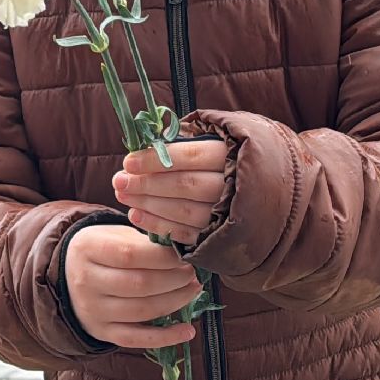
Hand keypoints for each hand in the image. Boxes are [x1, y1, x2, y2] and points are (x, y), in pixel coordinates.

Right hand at [64, 225, 201, 348]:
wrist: (69, 275)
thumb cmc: (103, 250)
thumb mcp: (115, 235)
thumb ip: (144, 242)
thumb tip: (182, 253)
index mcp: (87, 249)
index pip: (130, 255)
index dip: (163, 257)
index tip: (184, 255)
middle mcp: (85, 281)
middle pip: (139, 284)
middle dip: (174, 279)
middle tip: (193, 273)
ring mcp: (93, 310)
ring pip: (142, 311)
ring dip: (175, 301)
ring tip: (193, 290)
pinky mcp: (101, 332)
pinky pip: (136, 339)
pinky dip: (166, 337)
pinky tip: (188, 331)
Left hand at [112, 138, 229, 244]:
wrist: (260, 194)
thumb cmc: (224, 161)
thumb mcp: (213, 142)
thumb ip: (184, 143)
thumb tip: (147, 142)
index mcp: (230, 155)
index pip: (191, 155)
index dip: (157, 159)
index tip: (128, 162)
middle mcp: (234, 185)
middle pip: (186, 185)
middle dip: (148, 183)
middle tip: (118, 181)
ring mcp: (229, 214)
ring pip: (185, 211)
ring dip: (149, 204)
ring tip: (123, 196)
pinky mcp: (220, 237)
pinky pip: (187, 234)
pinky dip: (159, 226)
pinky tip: (136, 216)